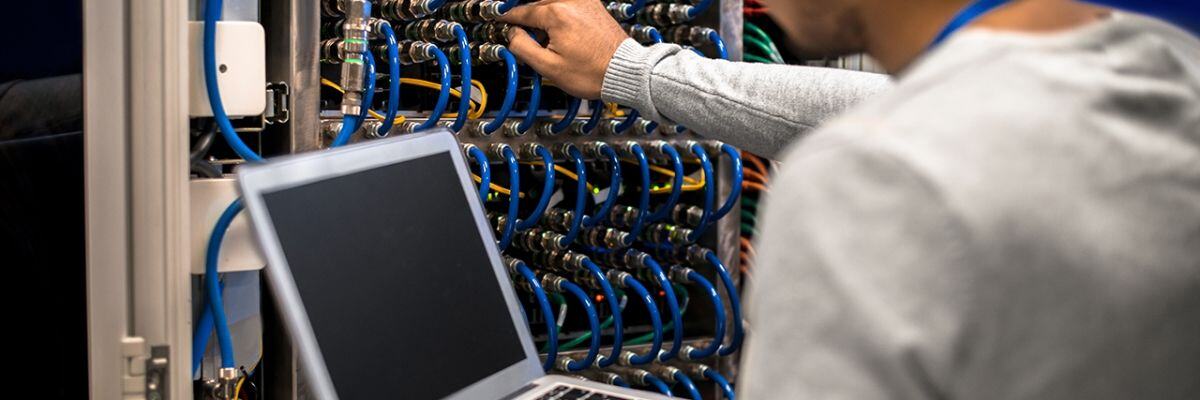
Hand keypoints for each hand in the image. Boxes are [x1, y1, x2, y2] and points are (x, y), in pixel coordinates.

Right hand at [499, 0, 629, 98]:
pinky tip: (558, 29)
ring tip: (541, 35)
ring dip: (542, 13)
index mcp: (557, 14)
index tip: (500, 21)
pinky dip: (558, 11)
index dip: (508, 19)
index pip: (523, 12)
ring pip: (552, 1)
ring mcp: (585, 2)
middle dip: (526, 17)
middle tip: (519, 31)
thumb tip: (512, 34)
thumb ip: (523, 47)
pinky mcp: (594, 6)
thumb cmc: (592, 72)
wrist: (624, 71)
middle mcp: (571, 2)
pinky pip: (568, 3)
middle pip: (537, 3)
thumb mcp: (549, 67)